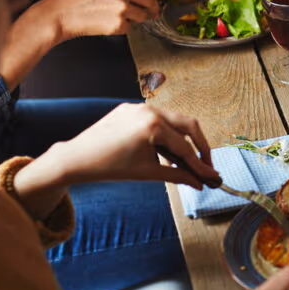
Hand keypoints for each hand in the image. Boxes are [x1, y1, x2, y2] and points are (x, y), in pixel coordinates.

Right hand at [36, 0, 164, 41]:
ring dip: (137, 19)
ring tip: (118, 17)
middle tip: (153, 13)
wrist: (59, 13)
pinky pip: (131, 28)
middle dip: (154, 8)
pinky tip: (108, 23)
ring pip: (143, 15)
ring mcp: (122, 7)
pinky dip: (123, 28)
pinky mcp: (119, 24)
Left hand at [51, 103, 217, 187]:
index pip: (184, 147)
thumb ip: (178, 176)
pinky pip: (157, 118)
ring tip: (186, 160)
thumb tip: (198, 183)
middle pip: (188, 125)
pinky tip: (166, 150)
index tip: (212, 176)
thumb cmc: (109, 167)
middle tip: (206, 164)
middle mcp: (149, 110)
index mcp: (153, 125)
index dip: (200, 165)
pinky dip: (166, 133)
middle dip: (200, 146)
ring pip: (173, 120)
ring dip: (183, 139)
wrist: (76, 159)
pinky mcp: (131, 108)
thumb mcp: (148, 172)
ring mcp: (139, 106)